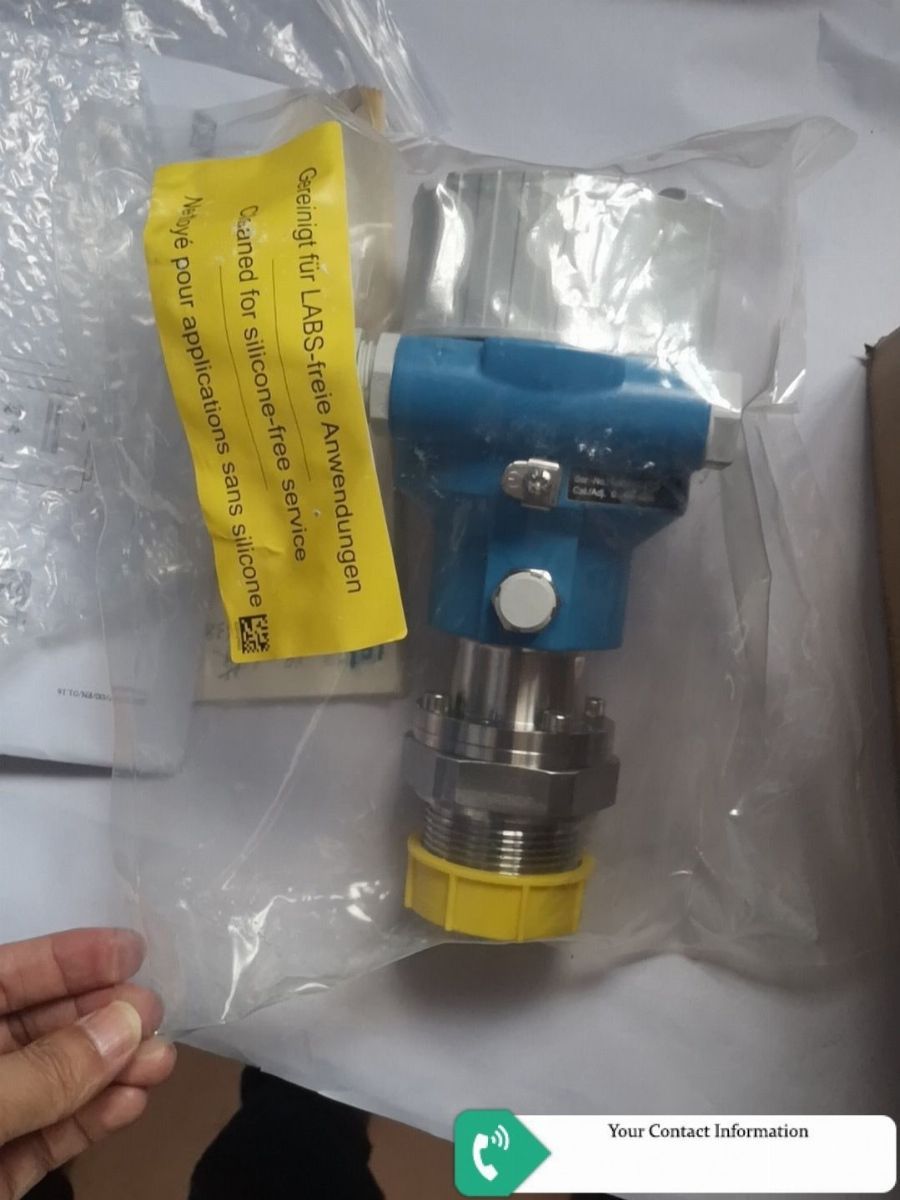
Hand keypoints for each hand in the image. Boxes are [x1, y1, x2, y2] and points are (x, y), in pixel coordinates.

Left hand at [0, 928, 175, 1198]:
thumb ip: (46, 1069)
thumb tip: (128, 1022)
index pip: (5, 977)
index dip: (68, 957)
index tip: (133, 949)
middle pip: (38, 1027)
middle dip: (101, 1016)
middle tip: (156, 1012)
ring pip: (53, 1083)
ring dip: (111, 1070)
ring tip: (162, 1062)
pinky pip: (49, 1137)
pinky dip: (91, 1120)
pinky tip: (132, 1103)